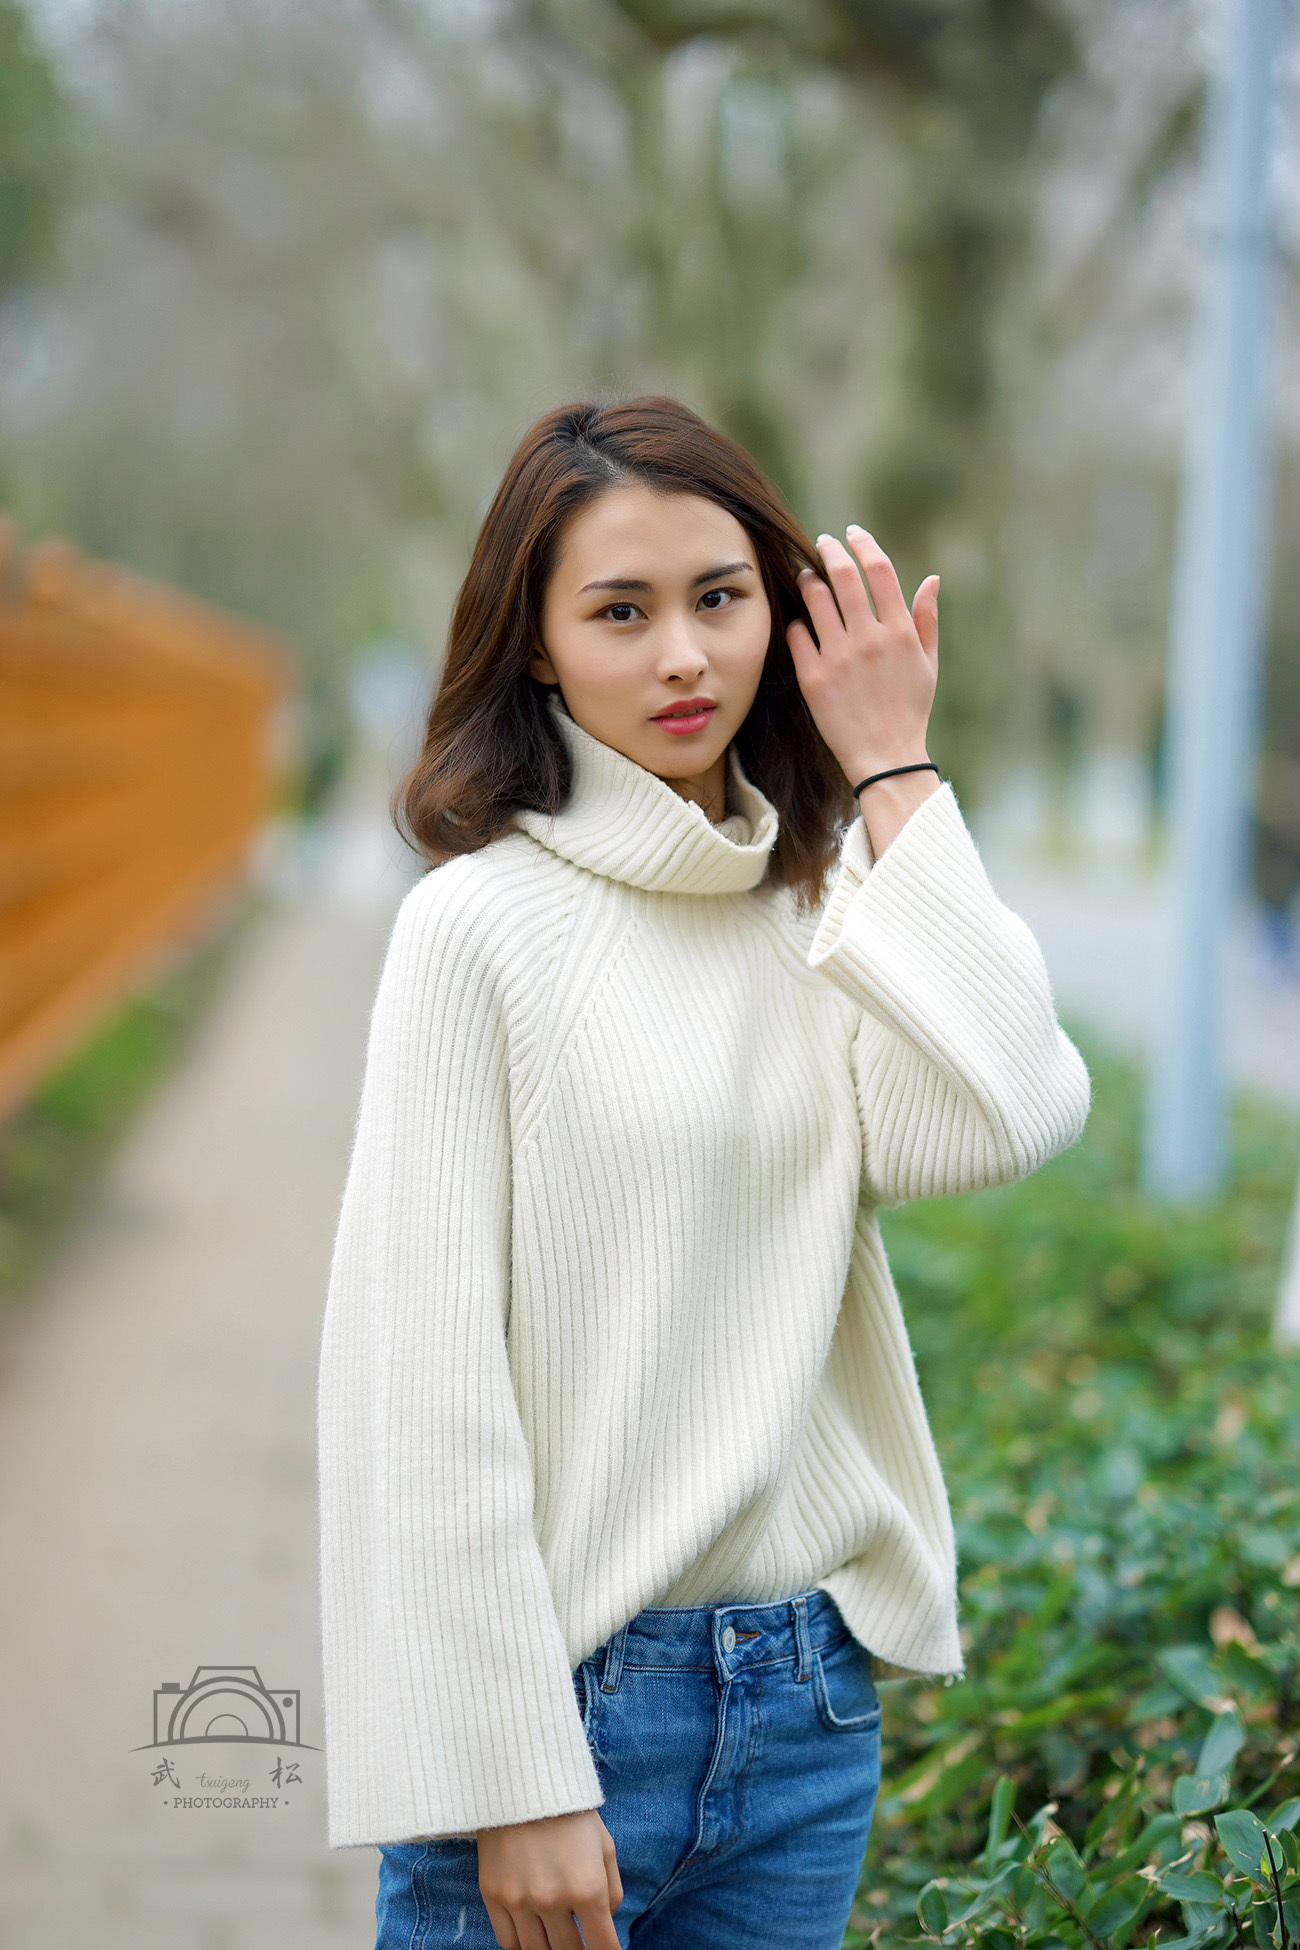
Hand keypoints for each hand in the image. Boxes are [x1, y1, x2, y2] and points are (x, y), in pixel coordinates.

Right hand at [476, 1808, 622, 1947]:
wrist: (523, 1780)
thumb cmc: (571, 1813)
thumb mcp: (605, 1846)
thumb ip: (612, 1891)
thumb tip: (605, 1923)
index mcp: (588, 1888)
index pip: (602, 1947)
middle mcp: (553, 1900)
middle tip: (581, 1941)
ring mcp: (520, 1900)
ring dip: (550, 1949)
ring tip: (557, 1937)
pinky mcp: (493, 1895)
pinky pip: (508, 1942)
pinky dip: (522, 1945)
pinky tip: (532, 1934)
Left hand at [786, 527, 937, 789]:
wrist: (885, 757)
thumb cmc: (910, 710)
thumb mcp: (928, 664)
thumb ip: (926, 620)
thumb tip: (931, 579)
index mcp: (899, 631)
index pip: (879, 570)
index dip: (864, 544)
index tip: (854, 534)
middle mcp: (868, 639)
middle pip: (844, 576)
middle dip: (831, 551)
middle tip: (823, 542)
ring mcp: (838, 657)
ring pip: (816, 600)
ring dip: (808, 579)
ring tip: (806, 574)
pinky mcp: (813, 678)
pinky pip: (797, 635)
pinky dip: (797, 621)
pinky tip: (799, 620)